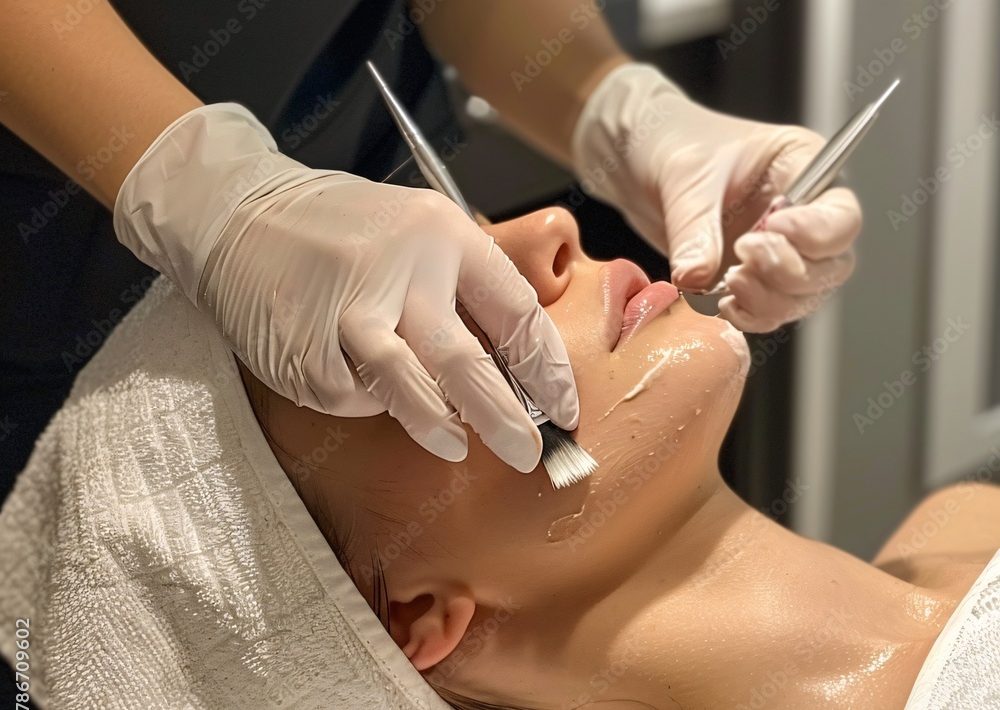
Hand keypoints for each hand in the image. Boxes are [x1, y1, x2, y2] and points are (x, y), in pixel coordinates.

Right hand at [114, 104, 578, 471]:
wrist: (238, 213)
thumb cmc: (343, 230)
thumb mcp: (416, 231)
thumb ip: (462, 287)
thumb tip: (515, 366)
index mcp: (442, 234)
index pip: (515, 309)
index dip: (546, 366)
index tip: (563, 407)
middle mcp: (399, 269)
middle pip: (466, 359)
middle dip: (505, 416)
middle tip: (530, 454)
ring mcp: (347, 310)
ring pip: (408, 385)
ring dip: (439, 425)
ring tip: (457, 446)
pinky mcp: (304, 347)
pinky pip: (351, 395)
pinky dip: (366, 402)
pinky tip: (360, 384)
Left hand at [571, 63, 861, 332]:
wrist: (641, 162)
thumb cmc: (673, 144)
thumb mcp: (685, 176)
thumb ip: (695, 227)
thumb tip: (698, 277)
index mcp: (804, 169)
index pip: (841, 215)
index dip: (816, 232)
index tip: (773, 228)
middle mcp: (803, 214)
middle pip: (831, 265)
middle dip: (789, 271)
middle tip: (743, 257)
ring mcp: (780, 251)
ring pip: (803, 296)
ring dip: (769, 300)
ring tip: (728, 282)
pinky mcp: (752, 279)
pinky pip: (768, 312)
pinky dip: (749, 315)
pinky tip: (720, 303)